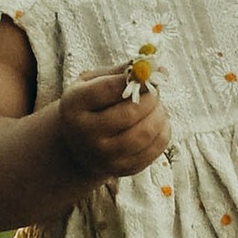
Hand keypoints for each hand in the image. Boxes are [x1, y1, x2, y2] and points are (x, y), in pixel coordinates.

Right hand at [52, 66, 170, 191]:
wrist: (78, 144)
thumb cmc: (91, 105)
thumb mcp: (94, 82)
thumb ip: (121, 72)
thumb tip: (155, 67)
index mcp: (74, 105)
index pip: (108, 90)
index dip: (136, 80)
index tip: (151, 73)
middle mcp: (85, 134)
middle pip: (130, 114)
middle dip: (151, 98)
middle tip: (156, 91)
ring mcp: (103, 156)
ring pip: (145, 134)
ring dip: (160, 115)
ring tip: (158, 107)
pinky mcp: (121, 169)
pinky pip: (154, 150)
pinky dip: (163, 132)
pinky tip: (158, 123)